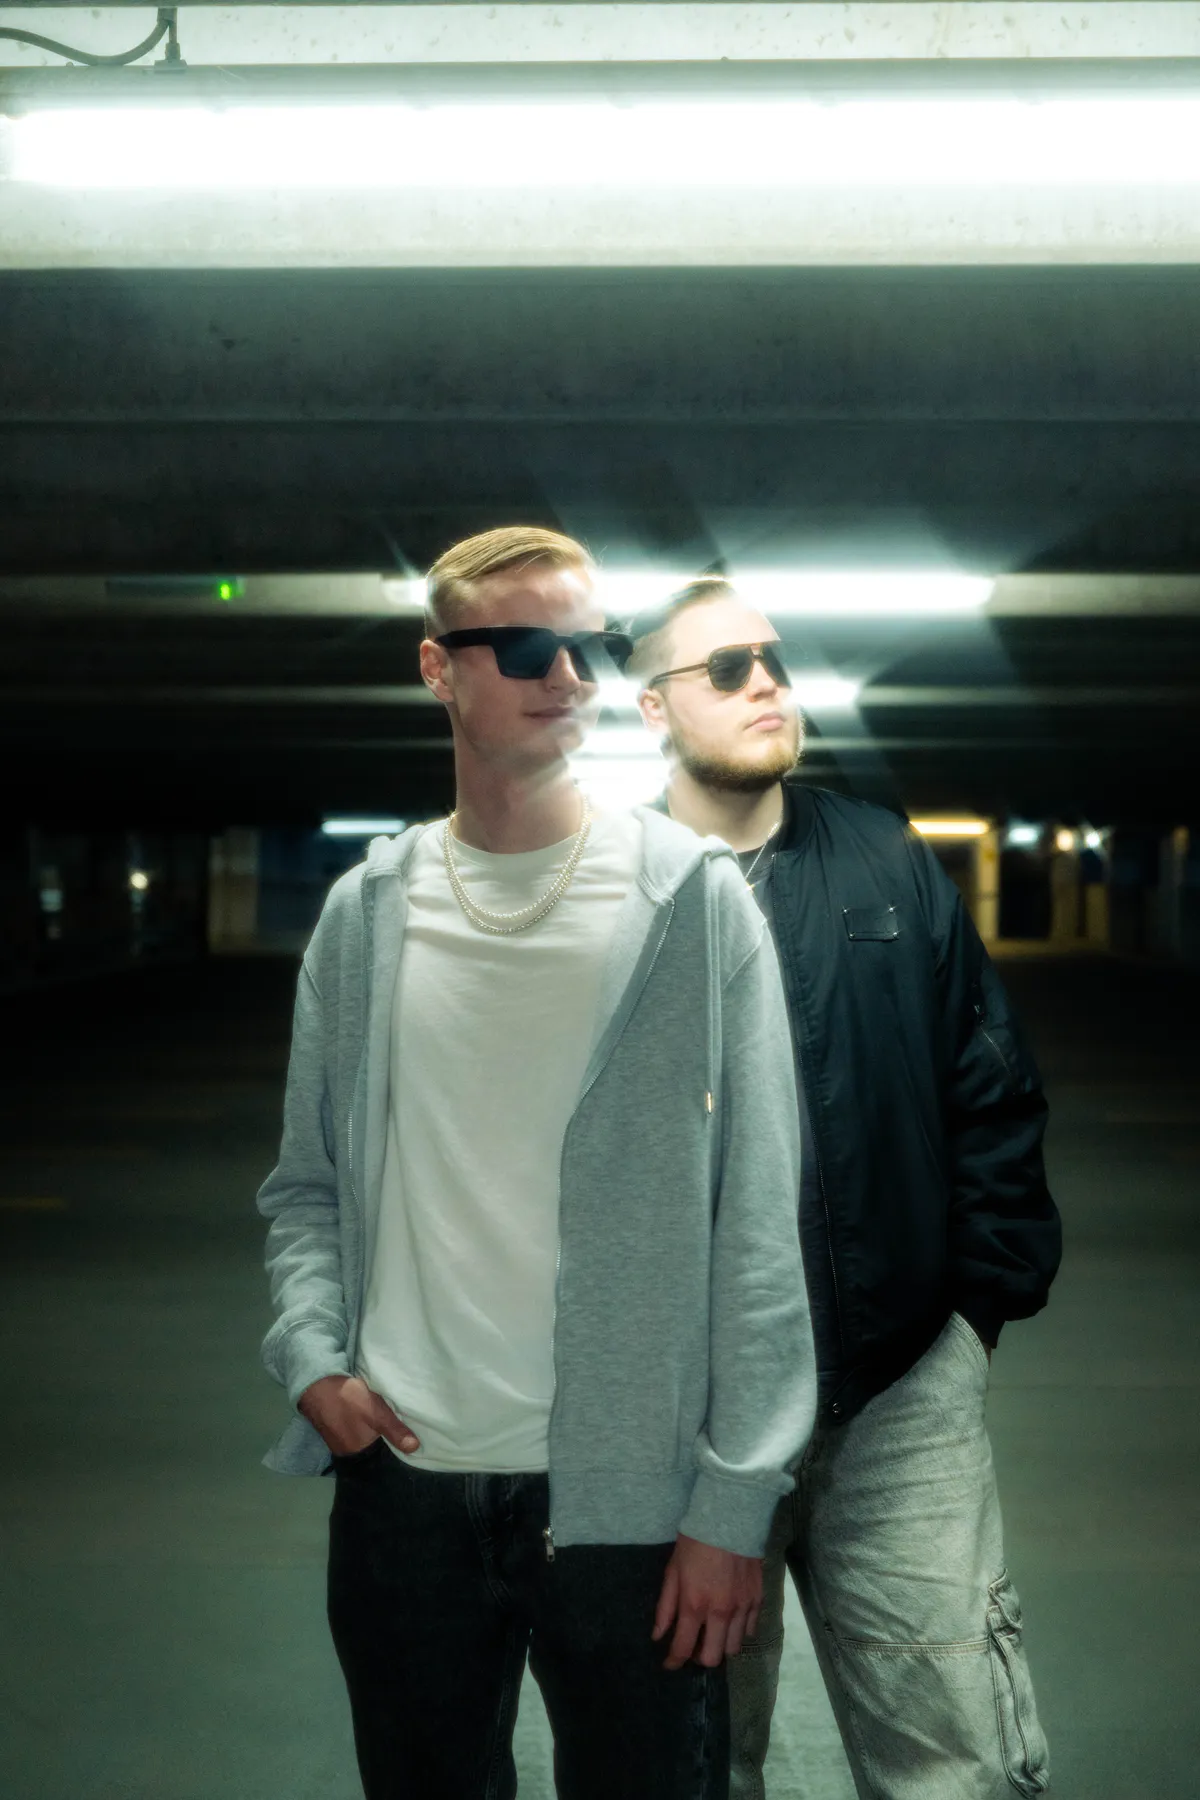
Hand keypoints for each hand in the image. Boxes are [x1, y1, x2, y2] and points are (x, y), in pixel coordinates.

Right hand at [298, 1374, 420, 1456]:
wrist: (316, 1383)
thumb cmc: (347, 1399)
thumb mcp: (375, 1412)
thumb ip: (394, 1430)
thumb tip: (414, 1448)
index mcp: (357, 1451)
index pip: (380, 1458)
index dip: (393, 1452)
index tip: (409, 1446)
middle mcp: (346, 1451)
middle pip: (372, 1450)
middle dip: (385, 1443)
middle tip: (404, 1432)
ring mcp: (337, 1440)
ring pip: (363, 1440)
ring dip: (373, 1434)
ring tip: (391, 1425)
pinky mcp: (334, 1427)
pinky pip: (354, 1432)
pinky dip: (363, 1427)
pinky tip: (369, 1418)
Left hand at [651, 1534, 762, 1670]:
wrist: (729, 1517)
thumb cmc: (694, 1542)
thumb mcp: (673, 1571)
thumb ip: (666, 1607)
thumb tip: (658, 1636)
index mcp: (695, 1605)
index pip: (683, 1648)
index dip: (674, 1661)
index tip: (669, 1664)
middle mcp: (720, 1612)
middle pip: (713, 1658)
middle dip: (699, 1658)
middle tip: (693, 1646)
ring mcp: (742, 1608)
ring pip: (733, 1648)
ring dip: (720, 1647)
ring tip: (711, 1634)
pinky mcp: (758, 1599)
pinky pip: (750, 1630)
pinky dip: (738, 1632)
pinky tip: (729, 1620)